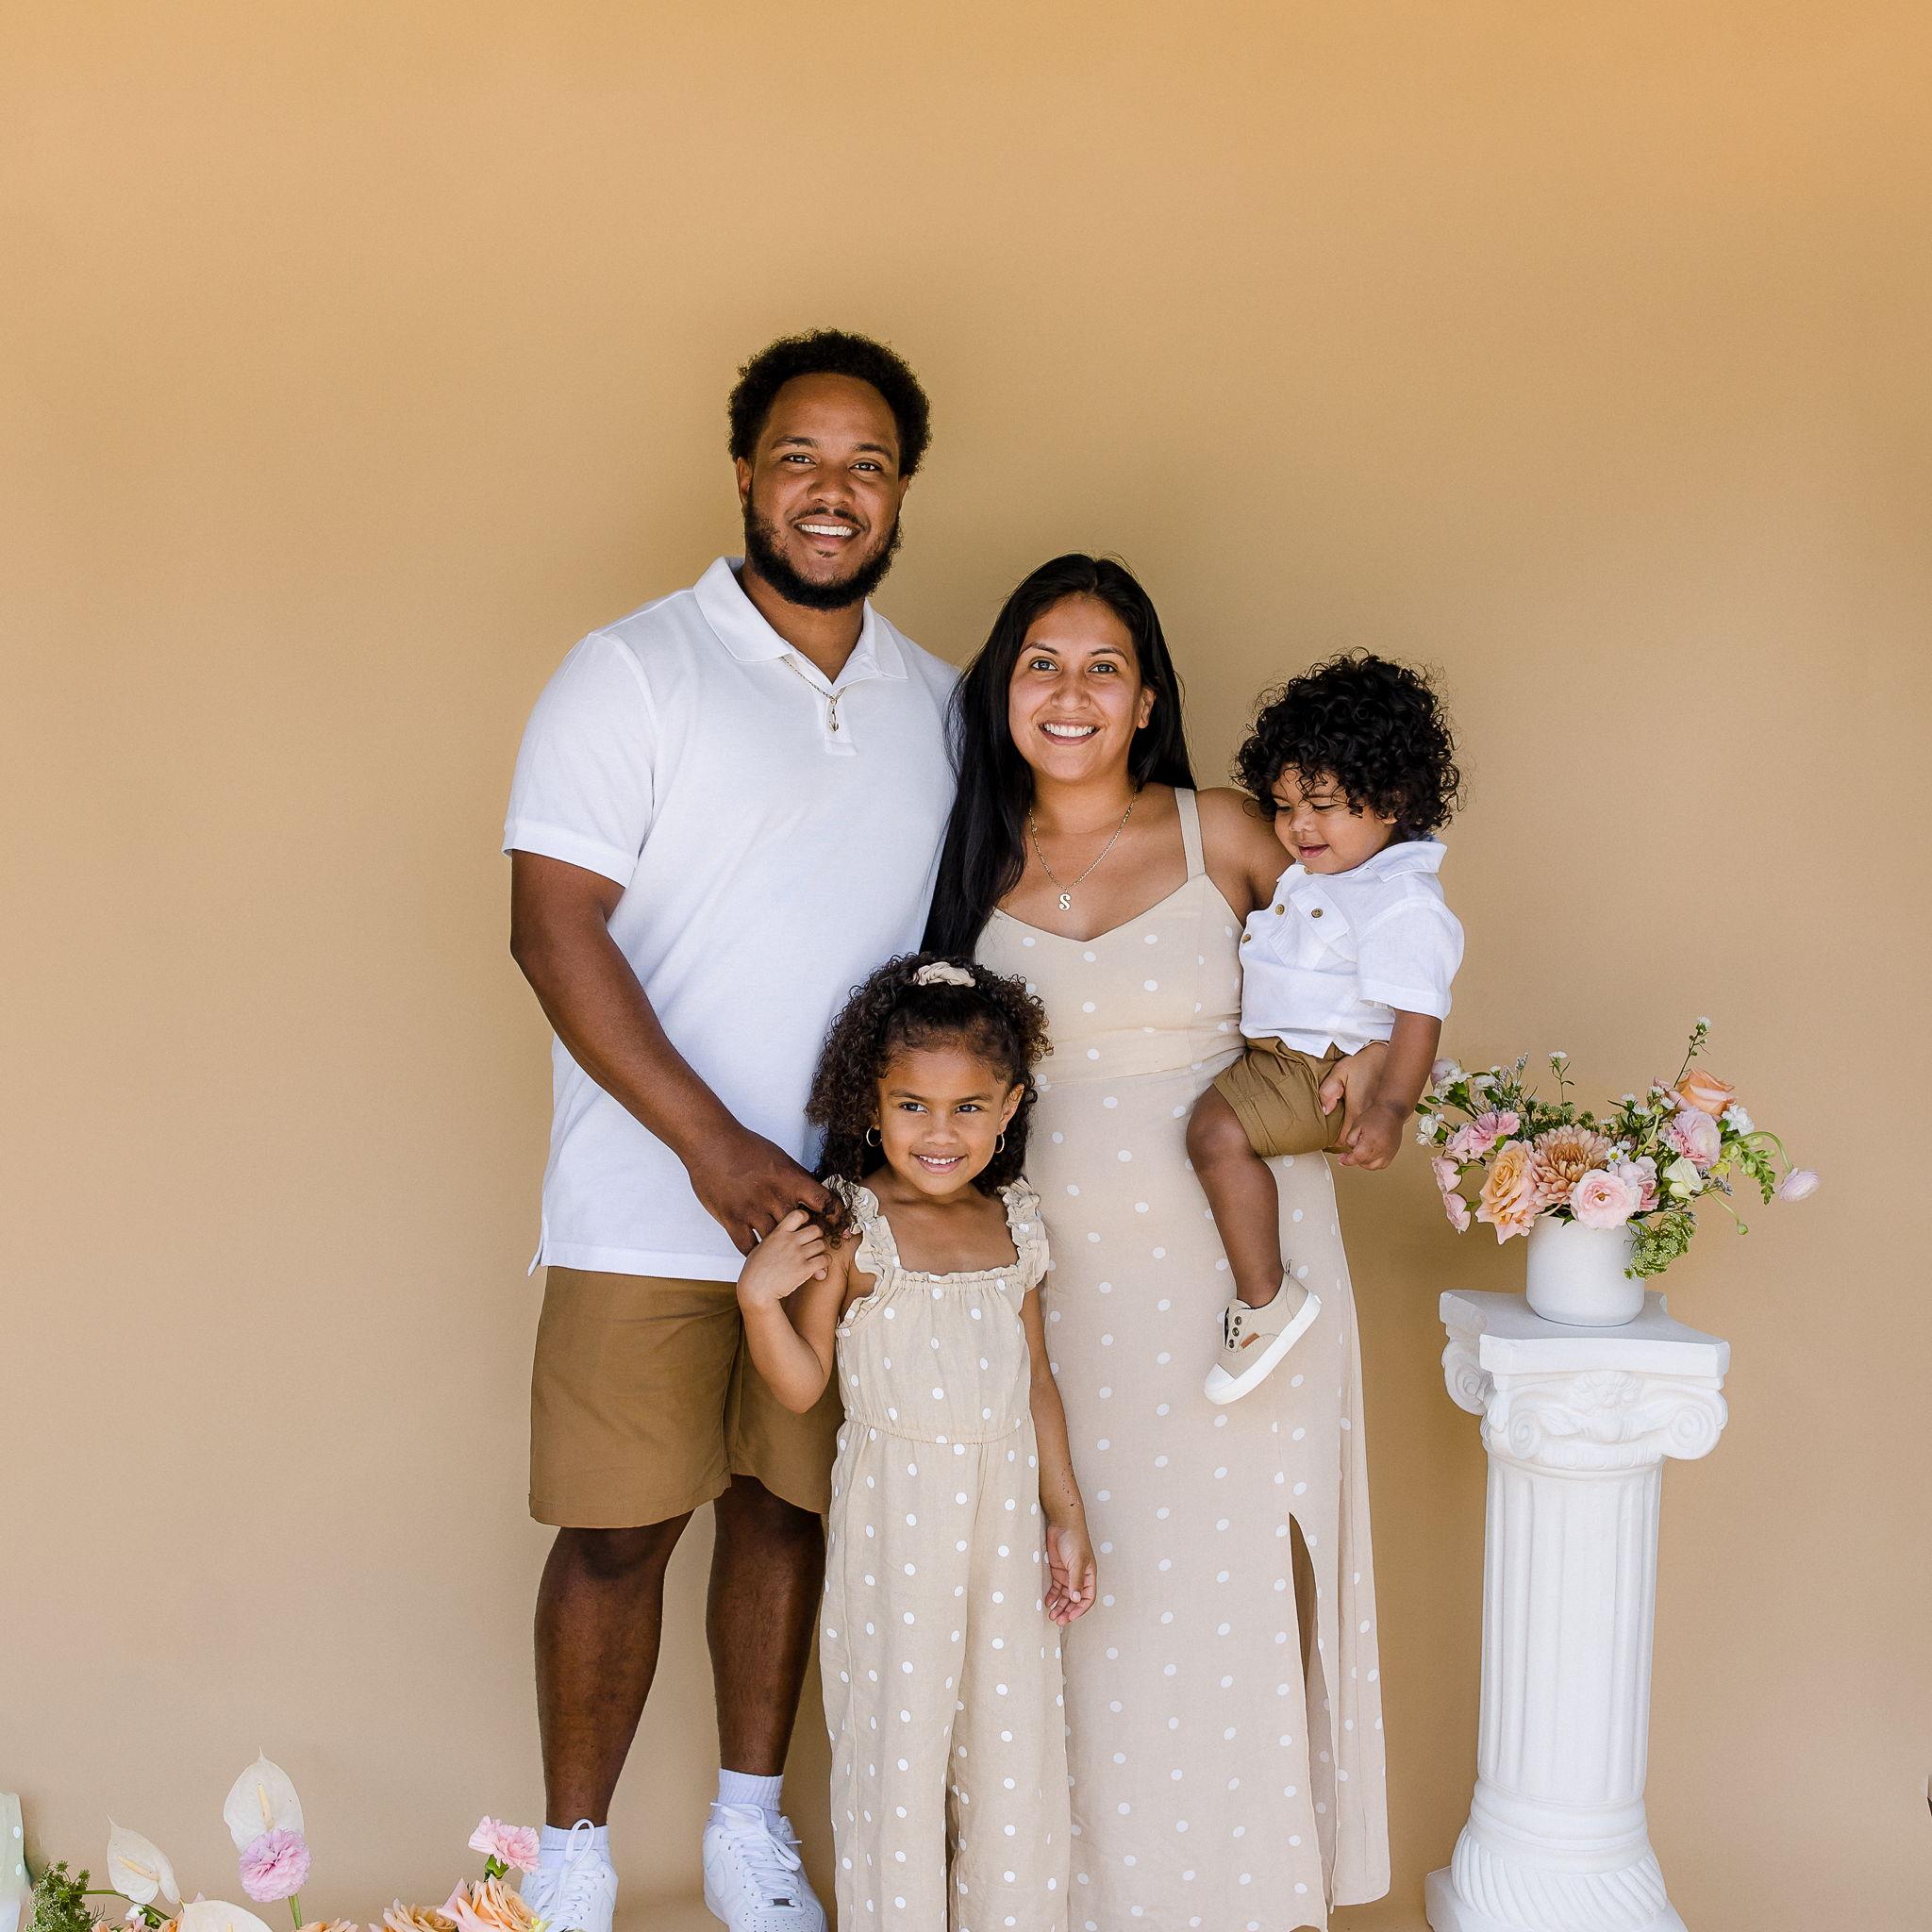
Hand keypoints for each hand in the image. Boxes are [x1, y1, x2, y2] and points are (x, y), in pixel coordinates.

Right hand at [687, 1126, 834, 1254]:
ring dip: (781, 1249)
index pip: (824, 1202)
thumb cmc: (746, 1147)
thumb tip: (811, 1195)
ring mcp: (753, 1211)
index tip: (839, 1224)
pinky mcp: (732, 1220)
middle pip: (801, 1228)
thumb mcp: (779, 1158)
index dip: (835, 1215)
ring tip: (784, 1254)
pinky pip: (747, 1247)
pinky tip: (759, 1254)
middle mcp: (775, 1198)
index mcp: (791, 1180)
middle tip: (810, 1244)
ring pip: (775, 1242)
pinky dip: (755, 1252)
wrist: (712, 1144)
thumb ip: (795, 1179)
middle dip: (807, 1237)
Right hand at [735, 1207, 829, 1308]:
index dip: (806, 1217)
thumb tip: (785, 1237)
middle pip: (815, 1229)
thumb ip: (775, 1240)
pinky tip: (819, 1268)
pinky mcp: (804, 1269)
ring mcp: (797, 1255)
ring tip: (816, 1257)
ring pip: (821, 1244)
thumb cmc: (754, 1271)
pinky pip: (824, 1260)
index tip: (806, 1224)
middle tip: (813, 1243)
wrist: (756, 1290)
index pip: (798, 1215)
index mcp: (778, 1233)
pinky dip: (825, 1263)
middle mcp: (789, 1241)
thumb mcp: (760, 1247)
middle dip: (817, 1236)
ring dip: (821, 1251)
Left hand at [1045, 1520, 1096, 1624]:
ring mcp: (1068, 1575)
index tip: (1070, 1617)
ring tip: (1052, 1616)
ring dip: (1060, 1606)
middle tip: (1058, 1621)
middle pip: (1075, 1600)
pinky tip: (1047, 1602)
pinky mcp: (1058, 1571)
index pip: (1087, 1599)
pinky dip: (1052, 1596)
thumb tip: (1076, 1600)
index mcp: (1089, 1577)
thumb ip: (1076, 1581)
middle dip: (1068, 1611)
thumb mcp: (1077, 1562)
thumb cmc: (1074, 1540)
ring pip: (1065, 1596)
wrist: (1061, 1524)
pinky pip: (1056, 1588)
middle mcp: (1079, 1578)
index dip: (1079, 1609)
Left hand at [1319, 1039, 1387, 1140]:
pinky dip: (1371, 1134)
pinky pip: (1378, 1132)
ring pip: (1369, 1140)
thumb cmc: (1363, 1062)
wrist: (1387, 1054)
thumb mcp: (1340, 1071)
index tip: (1328, 1138)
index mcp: (1357, 1110)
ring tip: (1350, 1133)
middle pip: (1356, 1143)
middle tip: (1336, 1135)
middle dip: (1346, 1143)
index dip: (1333, 1142)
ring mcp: (1381, 1116)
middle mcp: (1370, 1116)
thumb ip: (1328, 1090)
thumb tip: (1325, 1110)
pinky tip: (1364, 1126)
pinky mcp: (1389, 1113)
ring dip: (1359, 1139)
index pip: (1343, 1139)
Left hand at [1339, 1101, 1405, 1169]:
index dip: (1347, 1160)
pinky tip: (1370, 1153)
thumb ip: (1350, 1139)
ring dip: (1364, 1162)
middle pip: (1364, 1163)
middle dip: (1355, 1159)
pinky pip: (1382, 1164)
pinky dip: (1374, 1162)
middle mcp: (1381, 1150)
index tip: (1341, 1159)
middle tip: (1351, 1152)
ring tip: (1361, 1151)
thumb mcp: (1356, 1125)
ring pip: (1372, 1166)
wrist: (1391, 1111)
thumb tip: (1349, 1151)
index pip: (1357, 1158)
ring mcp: (1388, 1153)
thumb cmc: (1374, 1116)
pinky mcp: (1393, 1154)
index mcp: (1371, 1142)